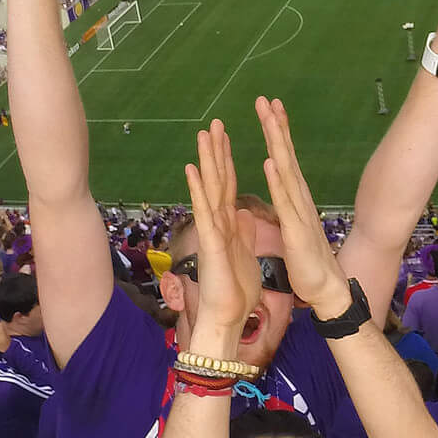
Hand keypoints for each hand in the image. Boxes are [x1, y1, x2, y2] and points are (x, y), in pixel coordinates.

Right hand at [183, 119, 258, 352]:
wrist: (227, 315)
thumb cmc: (233, 289)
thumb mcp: (244, 253)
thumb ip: (242, 232)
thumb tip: (243, 214)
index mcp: (229, 223)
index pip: (229, 185)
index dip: (228, 160)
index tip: (227, 135)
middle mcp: (218, 222)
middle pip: (218, 180)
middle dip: (217, 151)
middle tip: (215, 122)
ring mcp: (212, 230)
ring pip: (209, 189)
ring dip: (206, 161)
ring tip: (203, 134)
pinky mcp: (210, 243)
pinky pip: (205, 212)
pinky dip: (199, 190)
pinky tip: (193, 169)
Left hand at [255, 96, 349, 318]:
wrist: (326, 290)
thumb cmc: (308, 263)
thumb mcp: (294, 231)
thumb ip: (289, 210)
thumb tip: (285, 196)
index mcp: (295, 200)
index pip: (284, 160)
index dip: (277, 134)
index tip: (269, 110)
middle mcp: (299, 199)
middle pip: (286, 156)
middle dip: (276, 127)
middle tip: (266, 99)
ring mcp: (299, 212)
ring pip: (285, 170)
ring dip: (276, 142)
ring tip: (268, 117)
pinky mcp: (296, 229)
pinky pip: (284, 200)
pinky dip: (277, 179)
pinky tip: (270, 160)